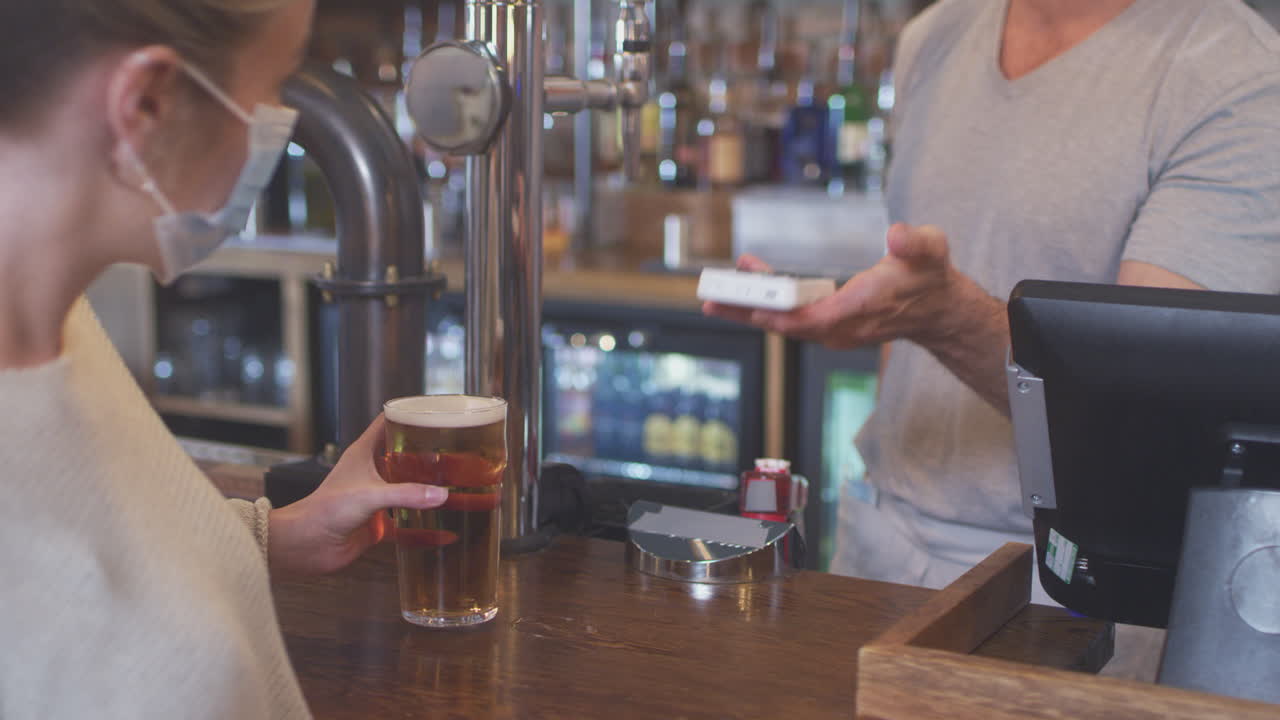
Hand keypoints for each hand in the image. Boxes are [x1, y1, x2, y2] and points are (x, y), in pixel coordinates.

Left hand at [267, 415, 448, 575]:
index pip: (385, 423)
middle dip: (424, 452)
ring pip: (405, 487)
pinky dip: (422, 526)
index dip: (405, 414)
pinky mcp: (378, 522)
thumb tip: (440, 494)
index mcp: (363, 454)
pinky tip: (441, 529)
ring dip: (425, 486)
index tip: (430, 411)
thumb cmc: (324, 510)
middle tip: (451, 449)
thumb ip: (407, 493)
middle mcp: (370, 472)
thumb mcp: (370, 494)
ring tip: (452, 482)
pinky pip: (406, 523)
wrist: (307, 544)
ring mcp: (375, 497)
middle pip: (401, 454)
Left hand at [703, 223, 968, 349]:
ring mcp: (835, 330)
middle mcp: (844, 325)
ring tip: (716, 294)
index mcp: (863, 306)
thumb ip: (915, 243)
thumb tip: (898, 236)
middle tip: (711, 300)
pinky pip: (791, 320)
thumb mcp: (930, 250)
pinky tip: (747, 288)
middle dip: (750, 311)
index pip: (816, 318)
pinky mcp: (829, 326)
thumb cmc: (929, 276)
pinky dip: (767, 306)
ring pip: (786, 325)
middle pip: (789, 325)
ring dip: (750, 309)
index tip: (753, 308)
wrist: (935, 308)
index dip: (783, 315)